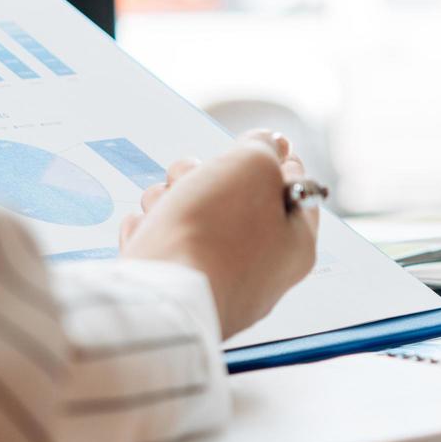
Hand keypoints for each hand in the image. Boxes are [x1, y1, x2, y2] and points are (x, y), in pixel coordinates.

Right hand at [120, 130, 319, 336]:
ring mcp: (217, 286)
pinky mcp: (176, 296)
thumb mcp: (251, 166)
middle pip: (236, 203)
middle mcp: (261, 271)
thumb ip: (263, 148)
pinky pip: (164, 251)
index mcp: (295, 246)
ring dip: (170, 200)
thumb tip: (270, 143)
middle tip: (193, 176)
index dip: (275, 159)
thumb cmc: (213, 232)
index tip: (255, 145)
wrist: (158, 298)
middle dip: (206, 177)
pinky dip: (150, 235)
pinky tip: (145, 235)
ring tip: (163, 205)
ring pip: (193, 222)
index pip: (295, 191)